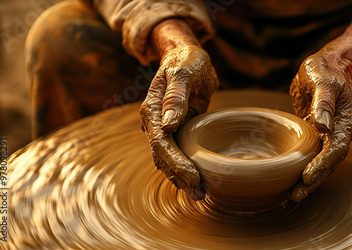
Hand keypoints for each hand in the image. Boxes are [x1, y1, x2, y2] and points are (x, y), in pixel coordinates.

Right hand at [140, 19, 218, 199]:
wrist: (187, 57)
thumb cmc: (187, 61)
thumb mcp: (184, 73)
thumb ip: (176, 97)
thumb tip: (168, 124)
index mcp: (152, 109)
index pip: (161, 142)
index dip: (175, 162)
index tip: (193, 176)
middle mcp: (154, 122)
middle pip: (163, 156)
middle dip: (179, 176)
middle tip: (199, 193)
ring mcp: (164, 128)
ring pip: (167, 159)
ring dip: (180, 177)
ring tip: (198, 194)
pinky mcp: (176, 130)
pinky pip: (176, 153)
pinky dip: (183, 168)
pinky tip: (196, 180)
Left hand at [288, 7, 351, 200]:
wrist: (328, 64)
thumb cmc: (325, 69)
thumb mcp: (323, 81)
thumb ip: (323, 103)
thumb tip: (322, 126)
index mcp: (346, 122)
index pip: (335, 149)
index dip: (322, 165)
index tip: (307, 177)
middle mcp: (340, 132)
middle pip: (330, 163)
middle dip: (315, 180)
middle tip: (296, 195)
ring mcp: (330, 135)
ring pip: (322, 163)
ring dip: (310, 179)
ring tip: (294, 195)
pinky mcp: (318, 134)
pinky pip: (313, 155)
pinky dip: (305, 168)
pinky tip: (293, 179)